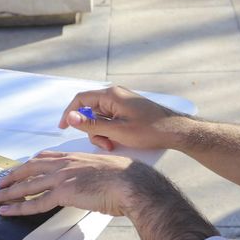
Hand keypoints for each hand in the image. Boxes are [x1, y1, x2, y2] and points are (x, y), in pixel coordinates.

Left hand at [0, 150, 141, 216]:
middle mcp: (65, 163)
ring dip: (8, 193)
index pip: (43, 157)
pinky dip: (19, 207)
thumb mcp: (103, 169)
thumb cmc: (125, 178)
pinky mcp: (64, 192)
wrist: (131, 183)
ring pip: (27, 185)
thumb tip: (91, 183)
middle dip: (12, 177)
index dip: (28, 165)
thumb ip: (91, 173)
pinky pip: (36, 202)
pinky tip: (8, 211)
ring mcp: (63, 177)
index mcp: (74, 156)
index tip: (19, 169)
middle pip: (29, 168)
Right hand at [59, 85, 189, 152]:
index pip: (81, 99)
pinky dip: (111, 130)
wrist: (176, 131)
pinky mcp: (128, 110)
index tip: (63, 127)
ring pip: (100, 117)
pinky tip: (119, 140)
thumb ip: (91, 125)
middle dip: (92, 129)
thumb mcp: (117, 131)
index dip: (69, 113)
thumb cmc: (150, 130)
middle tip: (103, 144)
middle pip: (90, 110)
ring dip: (102, 132)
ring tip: (113, 144)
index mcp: (111, 95)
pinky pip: (111, 119)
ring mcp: (122, 102)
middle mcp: (115, 95)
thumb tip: (70, 117)